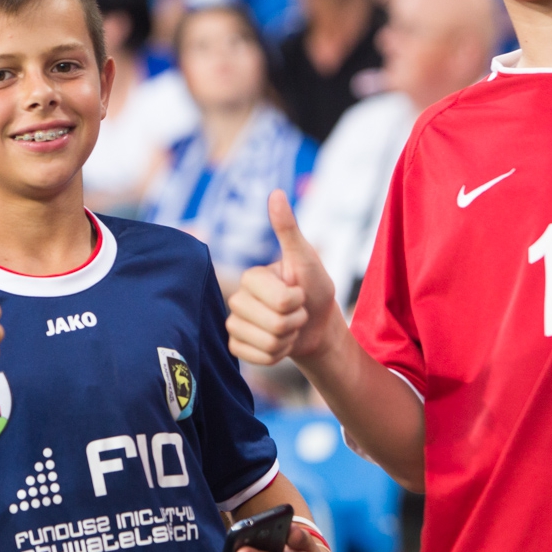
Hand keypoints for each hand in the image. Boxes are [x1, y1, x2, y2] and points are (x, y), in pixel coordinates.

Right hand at [226, 191, 339, 366]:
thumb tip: (276, 192)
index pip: (281, 300)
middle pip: (275, 324)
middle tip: (296, 312)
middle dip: (295, 322)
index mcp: (250, 277)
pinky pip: (258, 359)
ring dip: (288, 341)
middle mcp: (236, 299)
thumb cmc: (314, 287)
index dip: (298, 302)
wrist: (317, 324)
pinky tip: (279, 344)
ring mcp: (233, 324)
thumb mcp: (306, 258)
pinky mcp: (236, 347)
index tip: (298, 293)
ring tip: (289, 328)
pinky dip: (277, 356)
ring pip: (267, 344)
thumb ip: (288, 229)